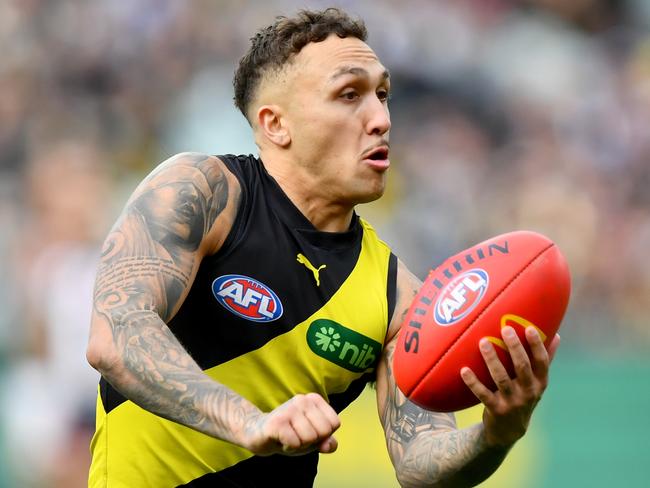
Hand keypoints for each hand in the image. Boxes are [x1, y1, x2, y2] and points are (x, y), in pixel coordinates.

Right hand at [244, 393, 340, 455]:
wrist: (258, 434)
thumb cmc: (289, 435)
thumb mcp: (313, 439)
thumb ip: (327, 442)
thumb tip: (330, 445)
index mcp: (313, 399)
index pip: (334, 424)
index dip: (322, 435)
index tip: (307, 432)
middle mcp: (302, 400)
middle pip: (323, 431)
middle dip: (311, 441)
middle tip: (296, 436)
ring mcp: (289, 409)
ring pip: (309, 438)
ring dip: (298, 445)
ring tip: (288, 437)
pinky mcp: (277, 422)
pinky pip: (295, 443)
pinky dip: (288, 448)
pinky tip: (280, 440)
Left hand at [460, 326, 560, 447]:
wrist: (509, 430)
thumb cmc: (523, 396)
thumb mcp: (537, 382)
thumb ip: (544, 360)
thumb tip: (556, 335)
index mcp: (539, 382)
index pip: (542, 362)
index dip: (537, 345)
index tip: (530, 328)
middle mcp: (528, 392)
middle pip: (522, 367)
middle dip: (515, 347)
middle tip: (505, 329)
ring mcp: (512, 402)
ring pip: (501, 378)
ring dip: (492, 360)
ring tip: (483, 342)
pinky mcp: (496, 410)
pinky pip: (483, 394)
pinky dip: (473, 383)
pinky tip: (464, 370)